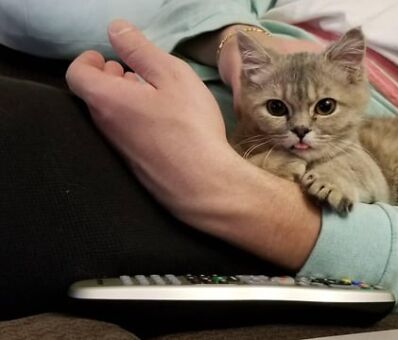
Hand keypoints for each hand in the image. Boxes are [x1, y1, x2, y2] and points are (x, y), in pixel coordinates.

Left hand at [66, 20, 320, 269]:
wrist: (203, 184)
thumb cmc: (189, 125)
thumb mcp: (171, 75)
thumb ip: (140, 50)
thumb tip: (114, 30)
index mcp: (106, 99)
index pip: (77, 74)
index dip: (88, 60)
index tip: (108, 56)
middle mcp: (104, 126)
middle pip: (93, 94)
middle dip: (109, 77)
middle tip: (133, 71)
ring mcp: (118, 149)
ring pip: (110, 115)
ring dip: (124, 98)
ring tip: (153, 94)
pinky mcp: (134, 166)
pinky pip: (125, 134)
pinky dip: (135, 119)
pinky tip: (165, 122)